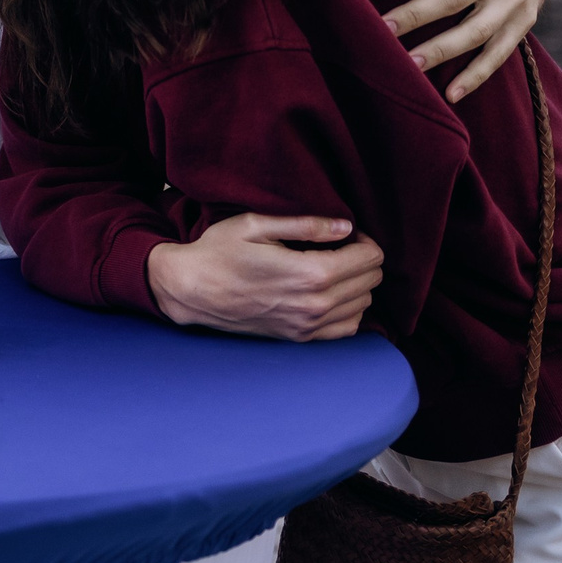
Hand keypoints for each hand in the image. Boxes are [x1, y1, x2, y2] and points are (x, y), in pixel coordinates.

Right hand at [146, 213, 382, 341]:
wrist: (190, 289)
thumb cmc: (218, 251)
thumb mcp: (257, 224)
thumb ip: (306, 225)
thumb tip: (346, 226)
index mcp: (310, 273)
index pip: (370, 258)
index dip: (364, 240)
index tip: (346, 234)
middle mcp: (315, 304)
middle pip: (371, 281)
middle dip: (363, 260)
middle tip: (340, 247)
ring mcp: (307, 326)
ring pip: (363, 305)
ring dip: (357, 285)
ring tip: (333, 269)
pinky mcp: (299, 337)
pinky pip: (346, 328)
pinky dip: (348, 309)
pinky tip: (329, 294)